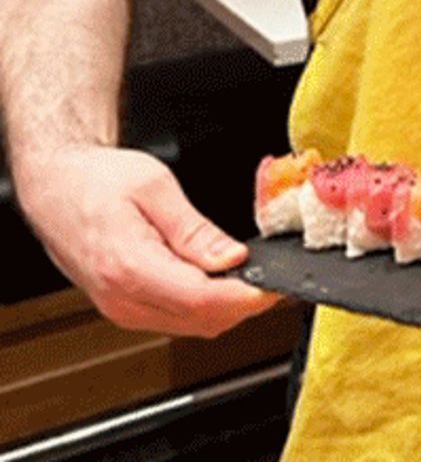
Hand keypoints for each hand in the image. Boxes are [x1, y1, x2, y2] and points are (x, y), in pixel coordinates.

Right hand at [19, 144, 276, 336]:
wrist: (57, 187)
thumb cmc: (97, 180)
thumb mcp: (155, 187)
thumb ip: (195, 230)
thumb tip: (232, 258)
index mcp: (129, 266)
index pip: (202, 298)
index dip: (247, 296)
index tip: (277, 284)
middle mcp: (123, 299)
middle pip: (201, 320)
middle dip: (246, 304)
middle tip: (277, 277)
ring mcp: (122, 309)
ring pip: (191, 326)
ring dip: (229, 308)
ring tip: (256, 275)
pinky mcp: (125, 308)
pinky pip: (176, 319)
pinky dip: (206, 306)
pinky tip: (223, 280)